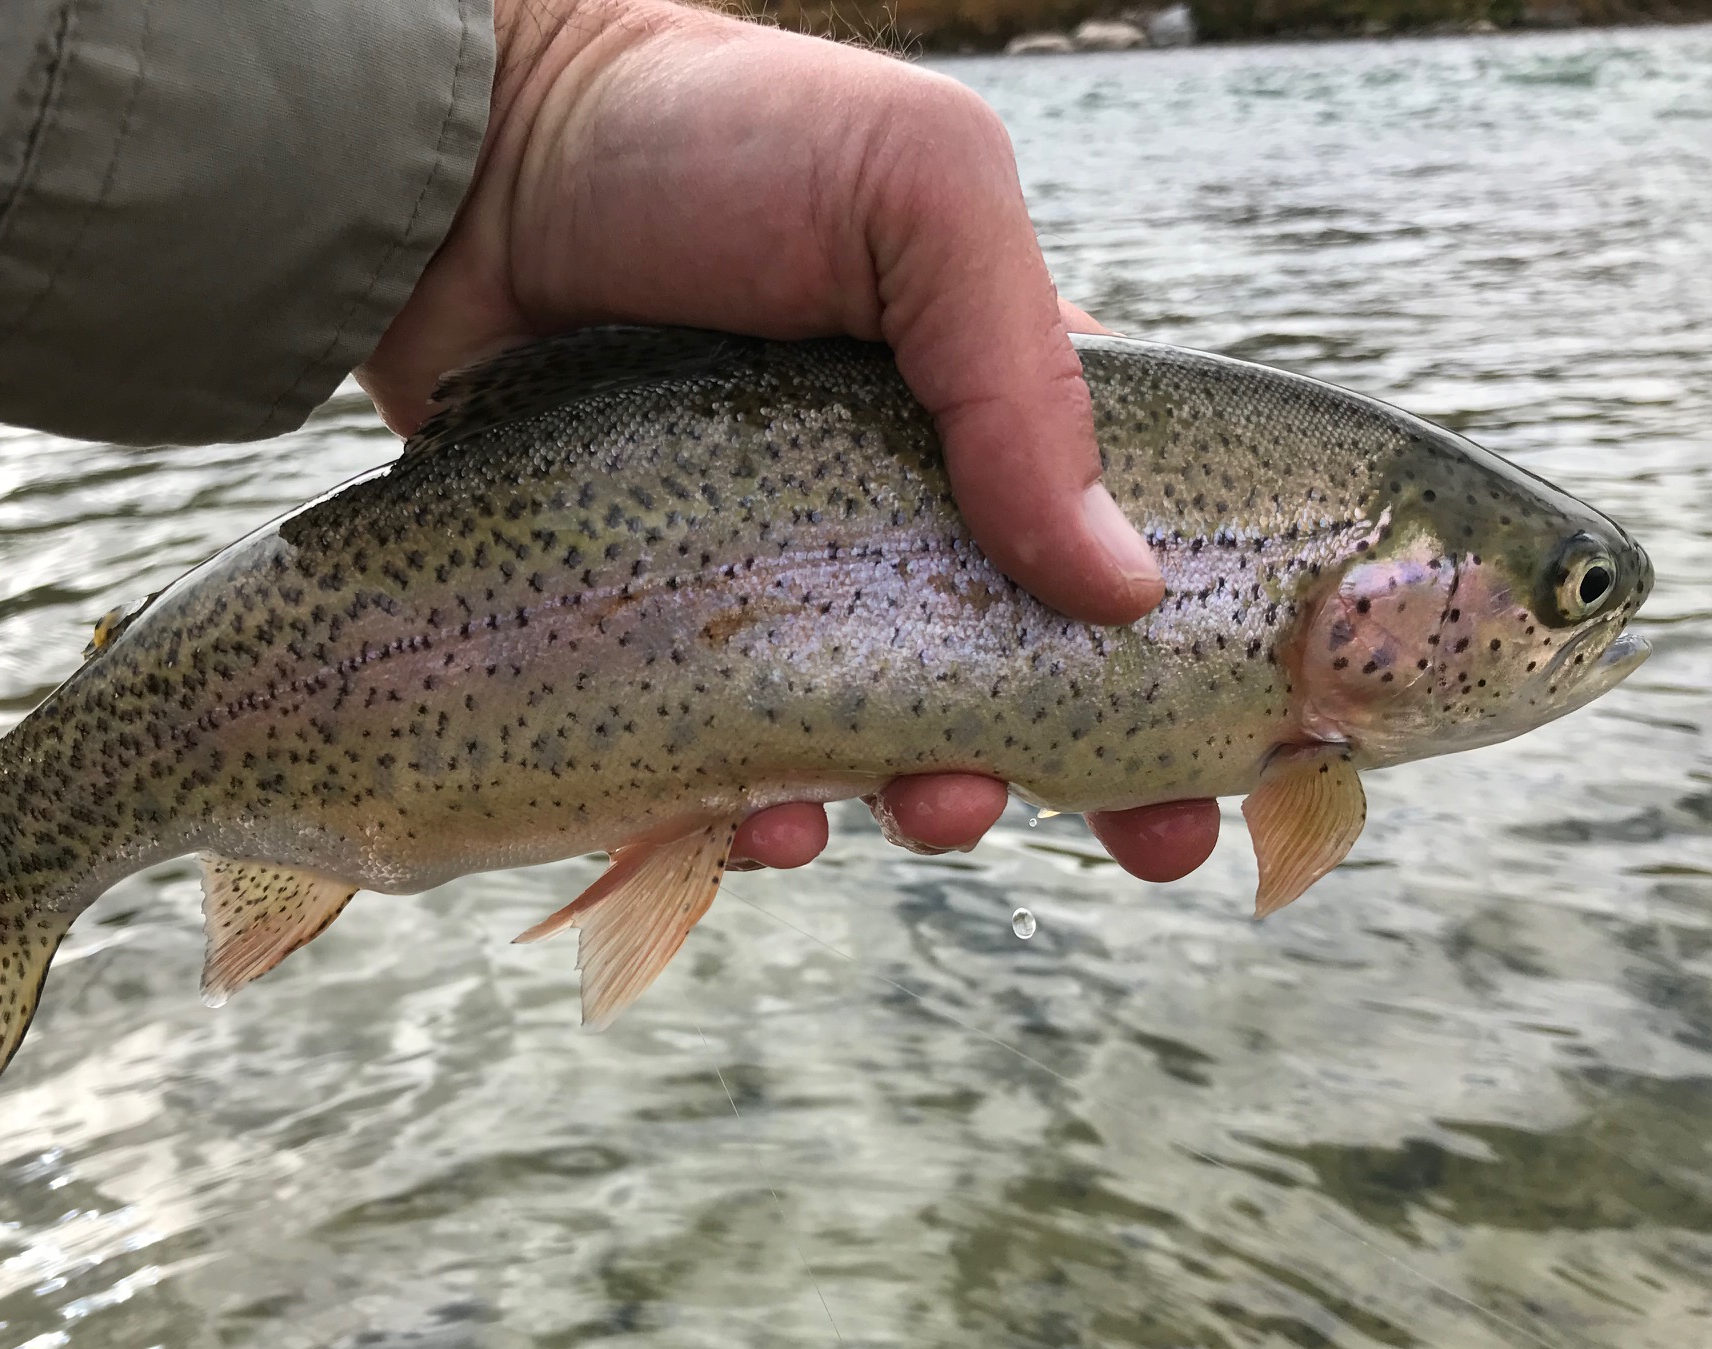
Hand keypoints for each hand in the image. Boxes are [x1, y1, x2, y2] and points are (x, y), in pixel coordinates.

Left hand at [357, 0, 1219, 884]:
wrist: (462, 173)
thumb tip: (1125, 585)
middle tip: (1148, 842)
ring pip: (881, 735)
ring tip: (935, 810)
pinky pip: (726, 758)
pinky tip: (771, 820)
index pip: (1118, 542)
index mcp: (985, 405)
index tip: (1249, 754)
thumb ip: (1025, 372)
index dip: (1187, 650)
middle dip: (1092, 769)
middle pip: (1018, 669)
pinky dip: (760, 809)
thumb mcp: (916, 191)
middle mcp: (893, 506)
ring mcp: (776, 579)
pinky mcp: (662, 629)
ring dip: (932, 800)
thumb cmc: (708, 143)